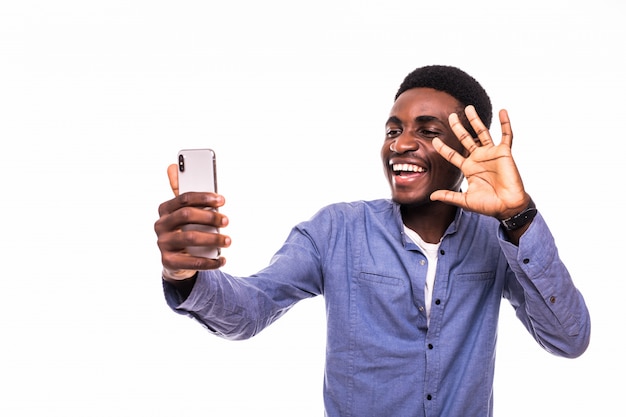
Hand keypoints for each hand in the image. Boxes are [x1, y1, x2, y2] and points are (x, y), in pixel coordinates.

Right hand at [154, 164, 230, 279]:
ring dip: (213, 238)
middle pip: (187, 215)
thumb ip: (181, 191)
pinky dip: (209, 261)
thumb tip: (172, 166)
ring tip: (227, 240)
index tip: (222, 200)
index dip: (204, 197)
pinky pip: (192, 262)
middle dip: (210, 216)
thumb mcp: (183, 211)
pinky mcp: (168, 261)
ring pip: (190, 237)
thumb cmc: (184, 229)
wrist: (176, 260)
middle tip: (227, 220)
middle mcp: (161, 225)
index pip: (183, 198)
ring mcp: (163, 243)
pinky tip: (222, 259)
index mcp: (165, 209)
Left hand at [430, 106, 529, 219]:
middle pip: (465, 139)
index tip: (433, 140)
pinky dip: (505, 123)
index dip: (443, 148)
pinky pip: (506, 135)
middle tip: (451, 116)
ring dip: (476, 120)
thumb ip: (448, 196)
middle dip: (458, 127)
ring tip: (469, 108)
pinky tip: (503, 111)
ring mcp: (491, 154)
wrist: (507, 207)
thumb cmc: (488, 205)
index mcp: (469, 168)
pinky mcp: (505, 153)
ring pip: (482, 132)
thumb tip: (431, 196)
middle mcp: (478, 158)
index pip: (452, 155)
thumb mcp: (464, 200)